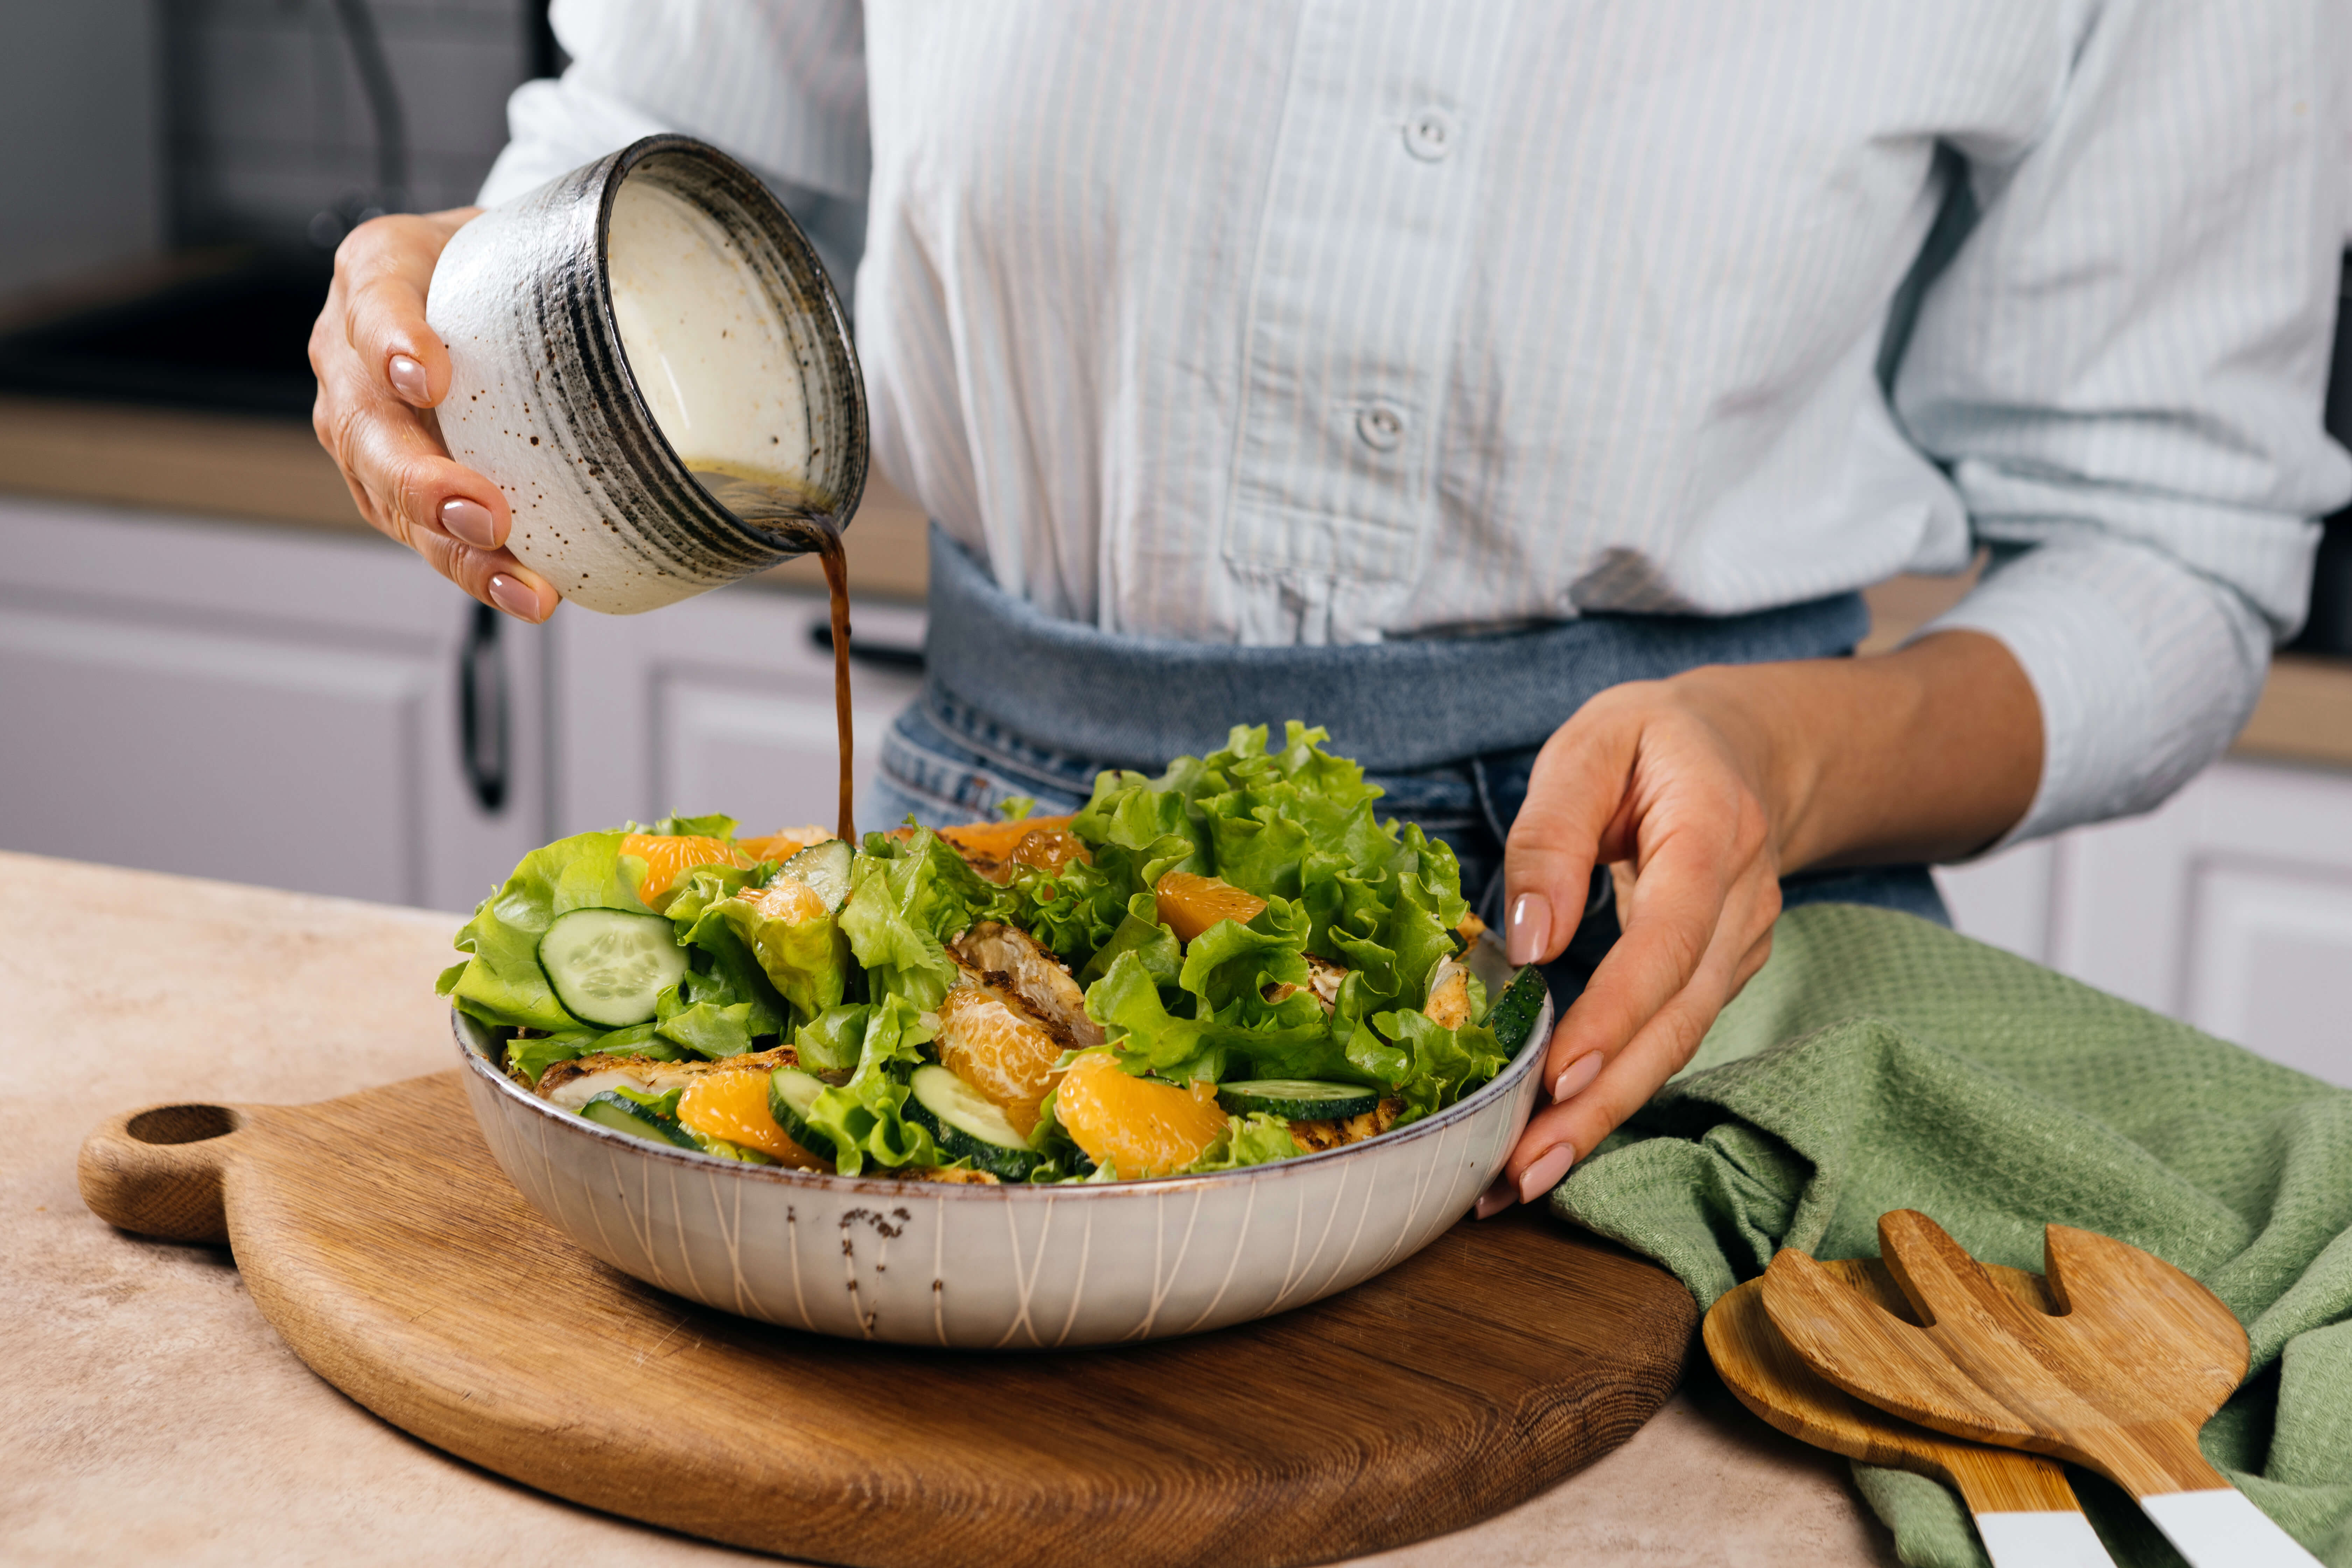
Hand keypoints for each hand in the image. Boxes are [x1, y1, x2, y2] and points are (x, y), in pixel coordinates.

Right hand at [308, 208, 558, 621]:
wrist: (473, 280)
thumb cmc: (497, 259)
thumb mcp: (520, 231)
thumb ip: (564, 255)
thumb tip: (660, 284)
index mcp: (377, 271)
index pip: (376, 301)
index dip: (395, 342)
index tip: (428, 378)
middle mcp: (351, 352)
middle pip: (367, 425)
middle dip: (423, 482)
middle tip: (484, 515)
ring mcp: (361, 424)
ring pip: (389, 497)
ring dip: (454, 549)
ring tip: (518, 584)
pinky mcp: (387, 481)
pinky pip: (421, 532)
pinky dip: (474, 569)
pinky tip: (523, 591)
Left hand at [1481, 631, 2041, 1213]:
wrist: (1739, 747)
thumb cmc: (1650, 743)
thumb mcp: (1590, 747)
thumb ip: (1552, 833)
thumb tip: (1527, 939)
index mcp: (1715, 835)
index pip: (1671, 939)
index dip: (1618, 1014)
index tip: (1559, 1078)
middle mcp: (1742, 906)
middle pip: (1677, 1021)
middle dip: (1601, 1105)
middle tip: (1520, 1173)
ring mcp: (1738, 950)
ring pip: (1674, 1047)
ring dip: (1599, 1118)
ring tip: (1516, 1179)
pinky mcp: (1714, 977)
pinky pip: (1666, 1042)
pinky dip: (1610, 1092)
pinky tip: (1550, 1136)